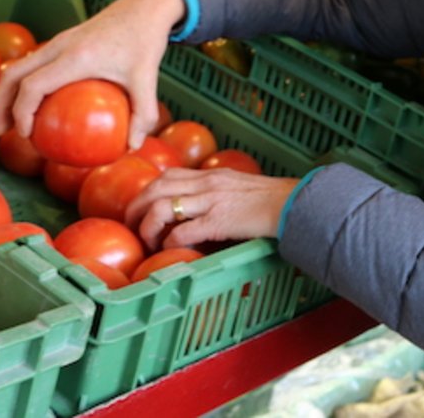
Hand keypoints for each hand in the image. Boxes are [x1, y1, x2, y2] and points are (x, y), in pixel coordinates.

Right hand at [0, 0, 184, 148]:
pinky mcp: (61, 41)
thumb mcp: (148, 78)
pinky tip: (37, 106)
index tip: (26, 136)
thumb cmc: (145, 42)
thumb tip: (132, 147)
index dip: (22, 112)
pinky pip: (33, 64)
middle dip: (0, 105)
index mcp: (75, 57)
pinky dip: (24, 84)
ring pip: (18, 67)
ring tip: (9, 123)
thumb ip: (143, 113)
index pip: (34, 86)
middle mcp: (59, 46)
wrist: (143, 7)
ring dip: (6, 94)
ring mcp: (57, 41)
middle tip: (0, 133)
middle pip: (12, 75)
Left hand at [125, 167, 299, 250]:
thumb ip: (217, 193)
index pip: (168, 175)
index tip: (141, 209)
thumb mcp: (238, 187)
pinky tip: (170, 249)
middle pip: (155, 188)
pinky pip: (181, 231)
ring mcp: (211, 201)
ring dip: (147, 227)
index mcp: (211, 174)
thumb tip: (200, 211)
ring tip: (148, 242)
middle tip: (132, 226)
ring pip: (161, 207)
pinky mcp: (218, 221)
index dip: (147, 192)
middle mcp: (206, 183)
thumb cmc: (270, 200)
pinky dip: (169, 242)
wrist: (292, 204)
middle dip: (136, 208)